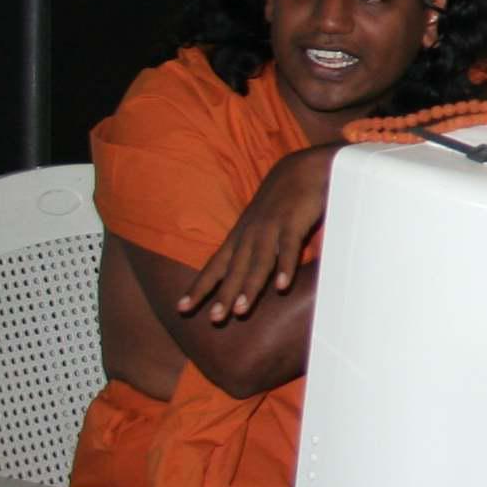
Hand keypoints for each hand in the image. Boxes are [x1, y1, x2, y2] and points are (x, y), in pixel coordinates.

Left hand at [179, 147, 336, 323]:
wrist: (305, 167)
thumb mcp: (263, 225)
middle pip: (235, 268)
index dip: (199, 286)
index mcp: (241, 236)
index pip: (216, 265)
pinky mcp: (294, 221)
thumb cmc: (284, 200)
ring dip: (249, 286)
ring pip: (258, 261)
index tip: (181, 308)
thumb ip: (256, 248)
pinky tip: (282, 286)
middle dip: (223, 294)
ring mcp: (271, 227)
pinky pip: (289, 248)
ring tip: (240, 311)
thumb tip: (246, 273)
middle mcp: (251, 233)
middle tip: (214, 320)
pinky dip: (285, 266)